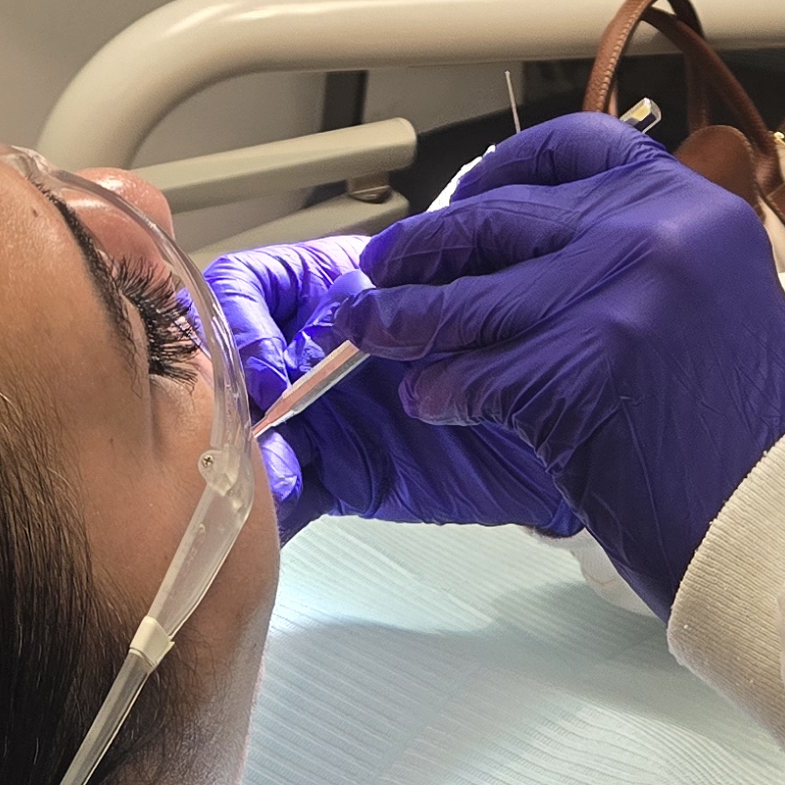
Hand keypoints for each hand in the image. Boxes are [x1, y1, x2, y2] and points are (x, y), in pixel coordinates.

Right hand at [204, 237, 581, 540]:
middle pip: (226, 355)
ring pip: (242, 423)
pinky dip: (271, 498)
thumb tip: (353, 303)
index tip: (271, 361)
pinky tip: (284, 499)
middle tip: (262, 417)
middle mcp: (312, 347)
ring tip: (275, 470)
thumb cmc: (520, 346)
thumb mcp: (468, 300)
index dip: (241, 318)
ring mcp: (316, 413)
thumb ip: (412, 295)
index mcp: (335, 285)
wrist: (558, 436)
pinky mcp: (332, 475)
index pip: (250, 284)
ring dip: (243, 445)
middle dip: (229, 387)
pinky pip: (280, 488)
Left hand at [346, 116, 784, 611]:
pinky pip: (476, 372)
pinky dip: (442, 390)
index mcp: (694, 205)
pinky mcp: (577, 369)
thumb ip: (639, 256)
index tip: (467, 192)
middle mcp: (657, 232)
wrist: (782, 519)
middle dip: (426, 248)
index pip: (576, 144)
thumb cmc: (748, 434)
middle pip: (501, 218)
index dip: (505, 167)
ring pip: (471, 298)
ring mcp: (617, 296)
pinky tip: (432, 400)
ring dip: (406, 319)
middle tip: (383, 270)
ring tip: (375, 333)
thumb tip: (530, 247)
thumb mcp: (715, 302)